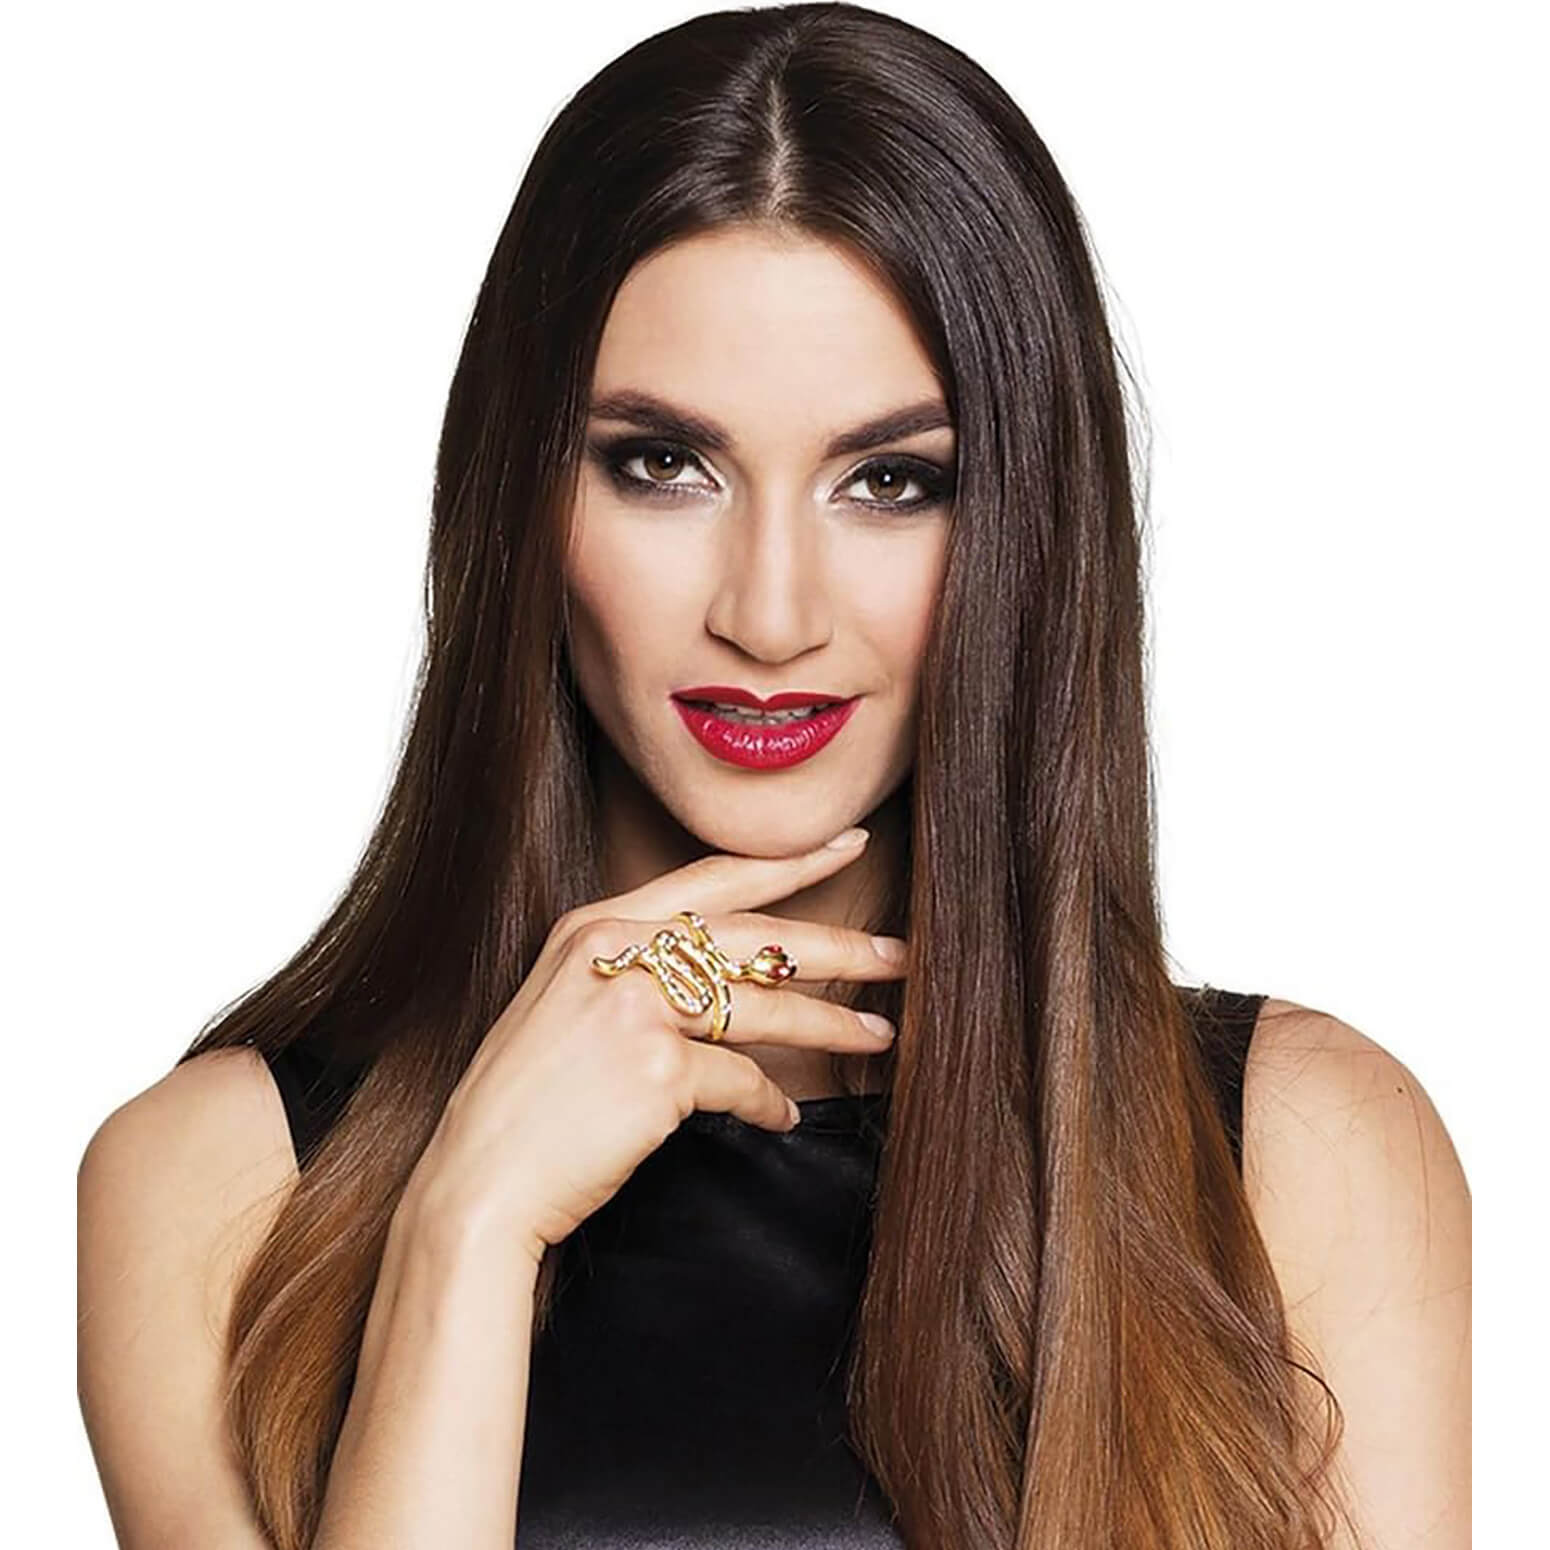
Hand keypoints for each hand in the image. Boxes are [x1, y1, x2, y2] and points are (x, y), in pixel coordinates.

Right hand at [402, 831, 904, 1268]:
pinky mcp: (657, 1066)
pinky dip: (768, 1104)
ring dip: (832, 1025)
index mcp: (597, 924)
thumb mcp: (570, 1006)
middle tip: (900, 954)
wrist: (478, 1180)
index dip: (790, 860)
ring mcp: (636, 1004)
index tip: (848, 842)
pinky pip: (742, 1081)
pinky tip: (781, 1117)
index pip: (714, 876)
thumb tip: (727, 982)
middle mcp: (618, 948)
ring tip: (880, 1035)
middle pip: (757, 937)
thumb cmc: (526, 1102)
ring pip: (765, 1006)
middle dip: (839, 947)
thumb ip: (638, 974)